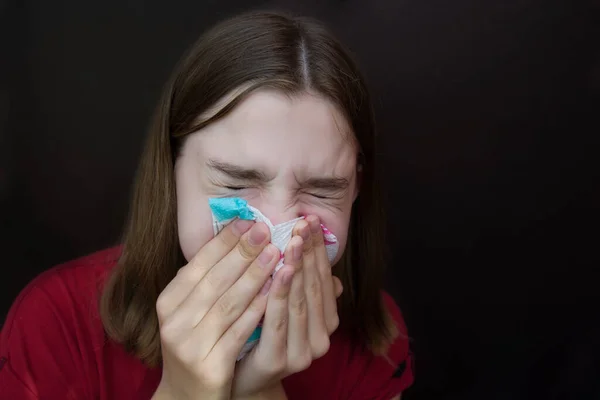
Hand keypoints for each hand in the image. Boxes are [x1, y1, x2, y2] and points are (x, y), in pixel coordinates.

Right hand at [152, 220, 279, 399]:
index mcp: (167, 302)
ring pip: (229, 302)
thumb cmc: (197, 344)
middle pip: (214, 279)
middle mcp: (174, 322)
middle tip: (266, 229)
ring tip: (276, 253)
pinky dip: (258, 308)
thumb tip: (237, 238)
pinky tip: (275, 291)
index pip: (198, 264)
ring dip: (255, 275)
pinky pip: (239, 331)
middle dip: (243, 252)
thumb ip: (208, 279)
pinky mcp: (209, 365)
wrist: (188, 396)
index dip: (224, 241)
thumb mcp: (192, 310)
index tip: (247, 221)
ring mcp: (190, 345)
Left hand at [232, 216, 342, 397]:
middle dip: (308, 253)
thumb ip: (304, 286)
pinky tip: (278, 271)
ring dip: (297, 268)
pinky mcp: (279, 360)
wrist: (244, 379)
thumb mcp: (286, 306)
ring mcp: (302, 352)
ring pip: (300, 301)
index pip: (324, 278)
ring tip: (293, 241)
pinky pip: (279, 321)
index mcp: (327, 322)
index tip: (311, 221)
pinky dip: (279, 294)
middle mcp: (321, 338)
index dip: (318, 249)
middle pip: (314, 286)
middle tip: (302, 224)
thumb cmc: (264, 335)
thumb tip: (328, 267)